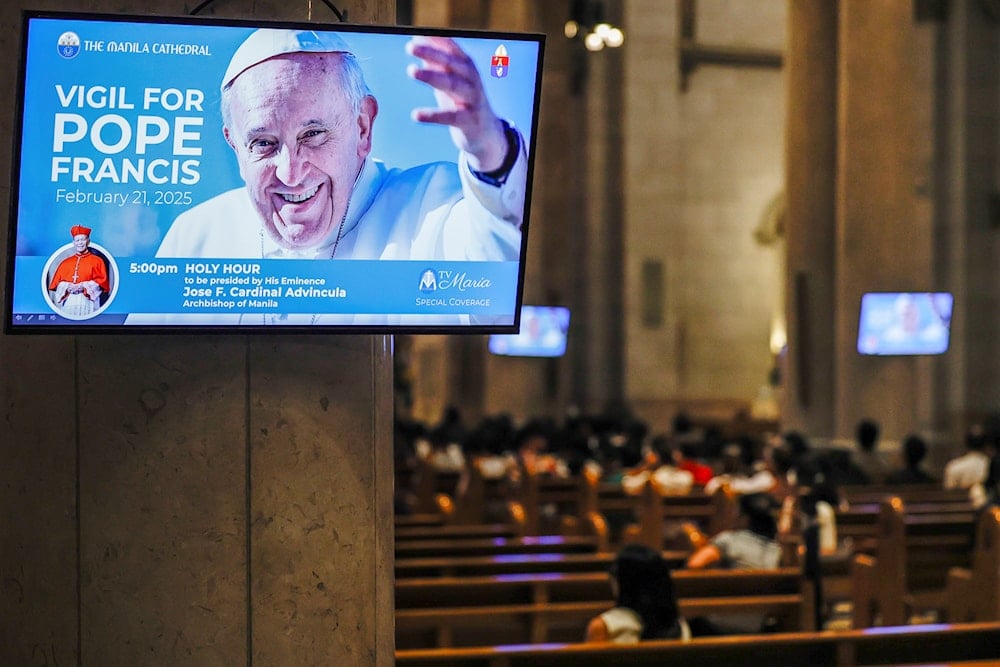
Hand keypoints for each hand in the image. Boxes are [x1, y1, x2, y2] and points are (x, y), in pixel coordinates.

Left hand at [406, 36, 506, 171]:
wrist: (487, 133)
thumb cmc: (464, 102)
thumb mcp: (451, 81)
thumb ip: (436, 63)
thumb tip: (416, 40)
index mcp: (467, 68)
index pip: (451, 49)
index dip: (435, 40)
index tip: (416, 33)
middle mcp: (472, 81)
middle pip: (450, 64)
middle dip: (430, 53)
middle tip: (410, 47)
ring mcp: (472, 101)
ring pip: (452, 85)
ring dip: (431, 76)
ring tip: (411, 70)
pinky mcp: (469, 122)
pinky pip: (449, 117)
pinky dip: (433, 115)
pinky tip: (416, 115)